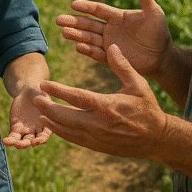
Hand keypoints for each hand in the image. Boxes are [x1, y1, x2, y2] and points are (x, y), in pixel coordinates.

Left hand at [3, 87, 52, 148]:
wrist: (29, 92)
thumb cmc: (41, 94)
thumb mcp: (44, 98)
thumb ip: (45, 102)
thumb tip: (43, 102)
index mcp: (47, 126)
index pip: (45, 136)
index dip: (41, 140)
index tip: (37, 141)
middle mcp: (37, 131)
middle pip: (33, 141)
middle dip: (28, 143)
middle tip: (22, 144)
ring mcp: (26, 130)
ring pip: (22, 140)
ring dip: (19, 144)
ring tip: (14, 143)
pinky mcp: (16, 127)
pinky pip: (13, 135)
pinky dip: (10, 140)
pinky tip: (5, 141)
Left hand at [35, 44, 167, 159]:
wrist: (156, 139)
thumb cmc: (147, 108)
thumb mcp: (138, 84)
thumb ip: (122, 65)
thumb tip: (112, 45)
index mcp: (107, 106)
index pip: (77, 98)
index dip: (58, 91)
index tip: (43, 85)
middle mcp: (99, 124)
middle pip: (65, 117)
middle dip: (47, 108)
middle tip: (35, 99)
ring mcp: (97, 137)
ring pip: (66, 131)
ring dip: (51, 122)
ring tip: (39, 113)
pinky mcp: (97, 146)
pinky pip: (74, 139)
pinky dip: (61, 133)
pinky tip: (53, 126)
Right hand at [57, 0, 170, 77]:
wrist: (163, 56)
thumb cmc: (159, 32)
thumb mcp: (153, 12)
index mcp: (117, 17)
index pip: (98, 10)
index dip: (86, 7)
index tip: (74, 4)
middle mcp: (109, 29)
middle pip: (88, 24)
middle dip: (73, 22)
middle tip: (58, 20)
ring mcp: (109, 44)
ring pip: (89, 38)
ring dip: (77, 35)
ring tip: (64, 32)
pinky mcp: (111, 58)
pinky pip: (97, 53)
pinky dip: (88, 50)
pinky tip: (78, 47)